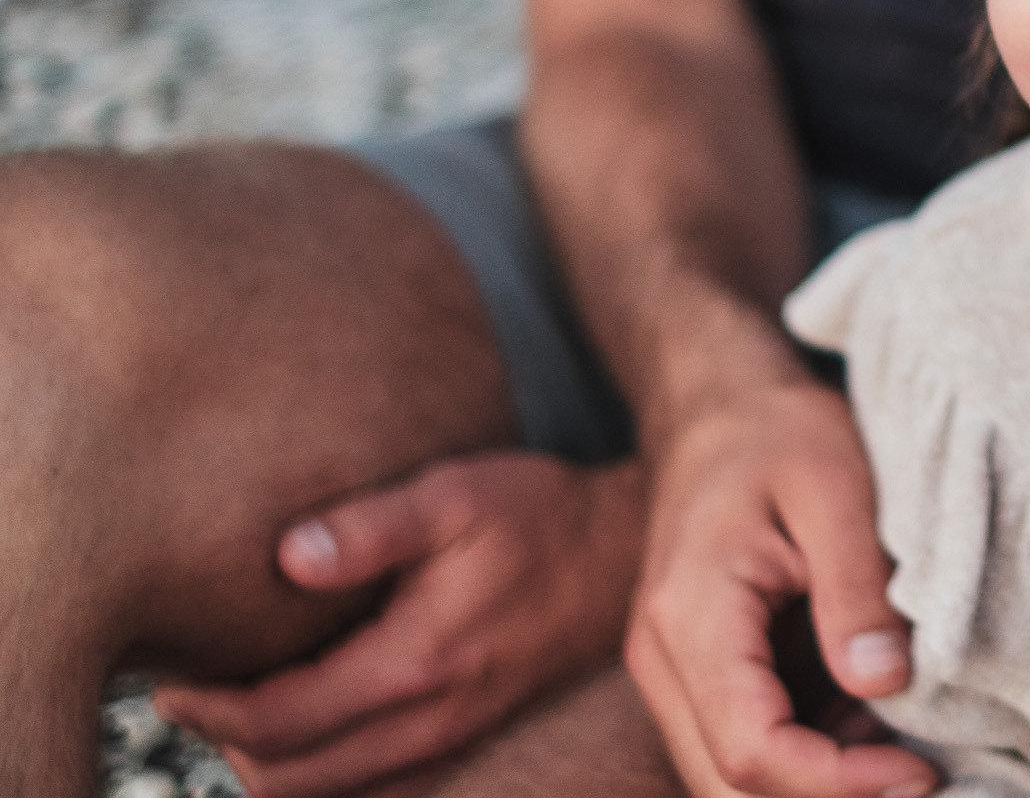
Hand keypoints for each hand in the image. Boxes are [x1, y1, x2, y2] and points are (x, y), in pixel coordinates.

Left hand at [154, 451, 644, 797]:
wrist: (623, 553)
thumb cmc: (538, 514)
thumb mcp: (455, 495)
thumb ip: (371, 527)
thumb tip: (287, 557)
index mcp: (417, 664)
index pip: (279, 726)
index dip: (210, 712)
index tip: (173, 679)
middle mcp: (431, 720)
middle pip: (289, 782)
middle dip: (228, 745)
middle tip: (197, 692)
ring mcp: (450, 736)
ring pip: (327, 794)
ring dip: (272, 763)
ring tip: (244, 703)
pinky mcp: (463, 735)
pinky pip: (370, 787)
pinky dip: (321, 769)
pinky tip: (311, 717)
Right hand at [625, 376, 936, 797]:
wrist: (721, 408)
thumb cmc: (779, 432)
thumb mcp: (837, 486)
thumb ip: (858, 587)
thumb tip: (883, 684)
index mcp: (693, 617)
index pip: (751, 750)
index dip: (837, 785)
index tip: (919, 770)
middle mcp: (666, 662)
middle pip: (730, 788)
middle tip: (925, 777)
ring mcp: (677, 675)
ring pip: (733, 780)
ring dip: (822, 784)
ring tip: (910, 749)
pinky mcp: (704, 676)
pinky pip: (750, 743)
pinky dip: (814, 758)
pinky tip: (880, 728)